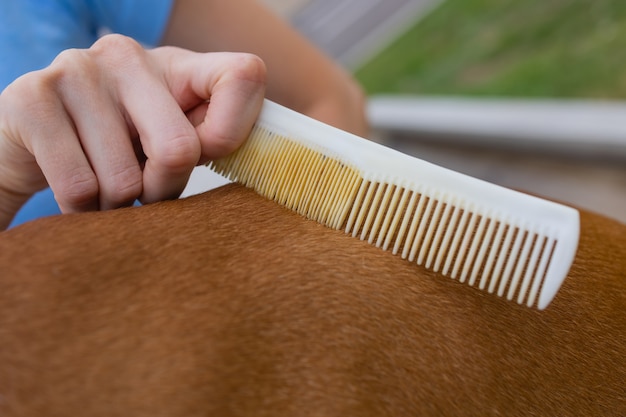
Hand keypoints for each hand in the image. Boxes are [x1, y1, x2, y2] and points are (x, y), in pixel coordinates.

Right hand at [0, 34, 265, 228]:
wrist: (33, 146)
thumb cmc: (119, 151)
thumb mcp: (170, 141)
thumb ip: (211, 143)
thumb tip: (271, 170)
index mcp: (177, 64)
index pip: (246, 76)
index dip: (233, 133)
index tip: (206, 156)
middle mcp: (128, 55)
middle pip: (182, 149)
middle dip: (162, 189)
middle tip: (144, 191)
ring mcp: (77, 70)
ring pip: (127, 180)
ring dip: (118, 205)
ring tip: (105, 189)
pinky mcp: (31, 98)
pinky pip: (80, 187)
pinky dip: (82, 211)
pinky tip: (78, 195)